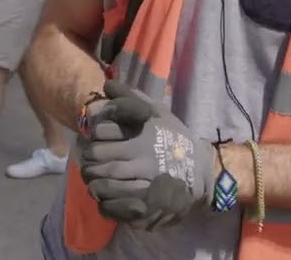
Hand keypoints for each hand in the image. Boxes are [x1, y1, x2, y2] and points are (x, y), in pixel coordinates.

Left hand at [77, 79, 215, 229]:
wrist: (202, 171)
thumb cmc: (175, 138)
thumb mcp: (158, 112)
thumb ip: (132, 98)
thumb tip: (107, 84)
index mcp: (142, 133)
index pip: (101, 131)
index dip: (94, 134)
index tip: (96, 138)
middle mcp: (142, 156)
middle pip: (98, 157)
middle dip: (89, 159)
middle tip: (90, 161)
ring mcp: (144, 182)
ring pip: (103, 182)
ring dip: (92, 180)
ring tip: (93, 178)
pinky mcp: (146, 206)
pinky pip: (114, 206)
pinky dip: (103, 202)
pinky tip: (104, 197)